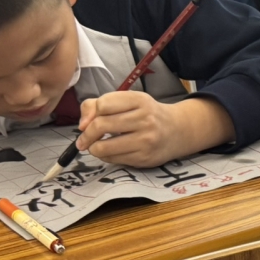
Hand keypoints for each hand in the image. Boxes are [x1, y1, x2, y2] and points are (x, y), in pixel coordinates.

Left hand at [77, 92, 235, 167]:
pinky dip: (106, 156)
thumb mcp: (127, 101)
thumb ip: (98, 105)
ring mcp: (146, 139)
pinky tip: (111, 151)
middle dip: (86, 134)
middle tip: (84, 139)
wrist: (177, 130)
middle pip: (101, 125)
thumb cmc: (146, 114)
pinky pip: (113, 159)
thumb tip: (82, 125)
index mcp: (139, 100)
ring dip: (94, 148)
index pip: (103, 104)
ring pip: (103, 147)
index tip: (87, 122)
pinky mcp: (145, 157)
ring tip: (96, 146)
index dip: (90, 114)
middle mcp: (145, 119)